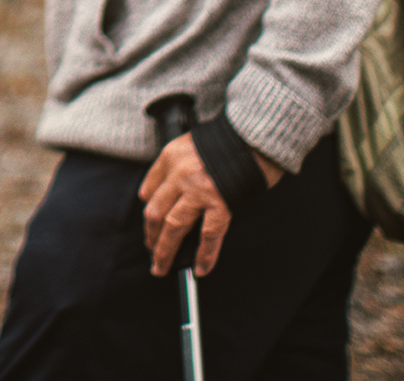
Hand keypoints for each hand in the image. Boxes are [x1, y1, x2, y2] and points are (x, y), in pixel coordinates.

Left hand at [137, 135, 282, 276]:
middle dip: (151, 237)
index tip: (150, 226)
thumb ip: (169, 165)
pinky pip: (208, 236)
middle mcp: (180, 174)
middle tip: (151, 252)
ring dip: (164, 251)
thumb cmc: (226, 139)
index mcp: (170, 157)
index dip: (148, 211)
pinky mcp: (221, 204)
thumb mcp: (188, 142)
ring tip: (160, 267)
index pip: (149, 189)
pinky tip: (200, 270)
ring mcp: (199, 191)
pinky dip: (204, 256)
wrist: (255, 133)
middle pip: (155, 212)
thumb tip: (149, 195)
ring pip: (173, 227)